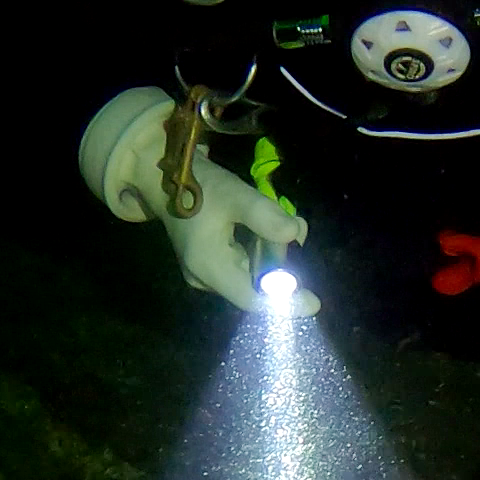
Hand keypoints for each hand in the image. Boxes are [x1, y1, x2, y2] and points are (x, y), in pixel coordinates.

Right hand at [166, 152, 319, 315]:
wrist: (166, 175)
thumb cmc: (200, 186)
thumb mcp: (237, 196)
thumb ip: (265, 216)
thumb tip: (296, 234)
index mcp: (210, 267)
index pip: (252, 299)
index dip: (284, 303)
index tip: (313, 302)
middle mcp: (205, 278)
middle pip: (254, 288)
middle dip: (281, 267)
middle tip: (295, 232)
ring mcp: (204, 272)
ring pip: (249, 276)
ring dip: (271, 256)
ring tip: (283, 225)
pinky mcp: (207, 262)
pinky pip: (240, 267)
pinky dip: (259, 253)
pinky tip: (263, 229)